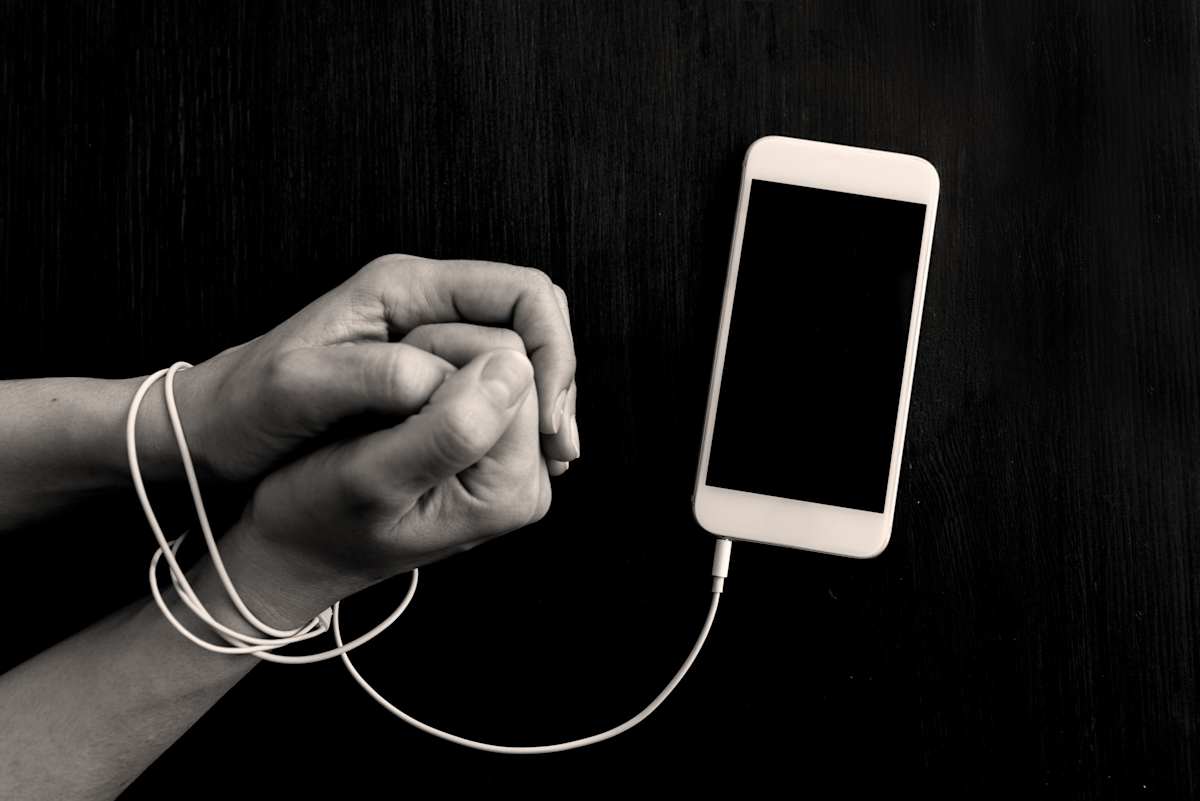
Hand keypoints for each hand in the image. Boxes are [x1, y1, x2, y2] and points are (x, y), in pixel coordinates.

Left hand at [160, 254, 577, 483]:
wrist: (213, 429)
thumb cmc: (246, 404)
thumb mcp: (297, 390)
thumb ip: (370, 378)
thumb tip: (448, 378)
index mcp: (406, 287)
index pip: (521, 291)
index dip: (547, 350)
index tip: (544, 418)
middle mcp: (426, 303)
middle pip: (533, 318)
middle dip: (556, 377)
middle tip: (557, 445)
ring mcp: (430, 337)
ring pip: (520, 353)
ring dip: (543, 402)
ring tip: (548, 461)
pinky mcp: (428, 372)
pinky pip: (495, 382)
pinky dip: (517, 418)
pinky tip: (519, 460)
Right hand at [222, 325, 549, 625]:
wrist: (297, 548)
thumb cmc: (316, 516)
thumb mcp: (369, 476)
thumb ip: (451, 429)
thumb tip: (515, 367)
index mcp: (509, 492)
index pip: (513, 371)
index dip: (444, 357)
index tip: (386, 391)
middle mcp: (528, 479)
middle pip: (513, 363)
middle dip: (445, 358)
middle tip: (382, 399)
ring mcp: (514, 462)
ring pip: (496, 361)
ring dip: (436, 361)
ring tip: (386, 405)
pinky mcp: (495, 447)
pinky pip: (482, 376)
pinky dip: (435, 370)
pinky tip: (399, 403)